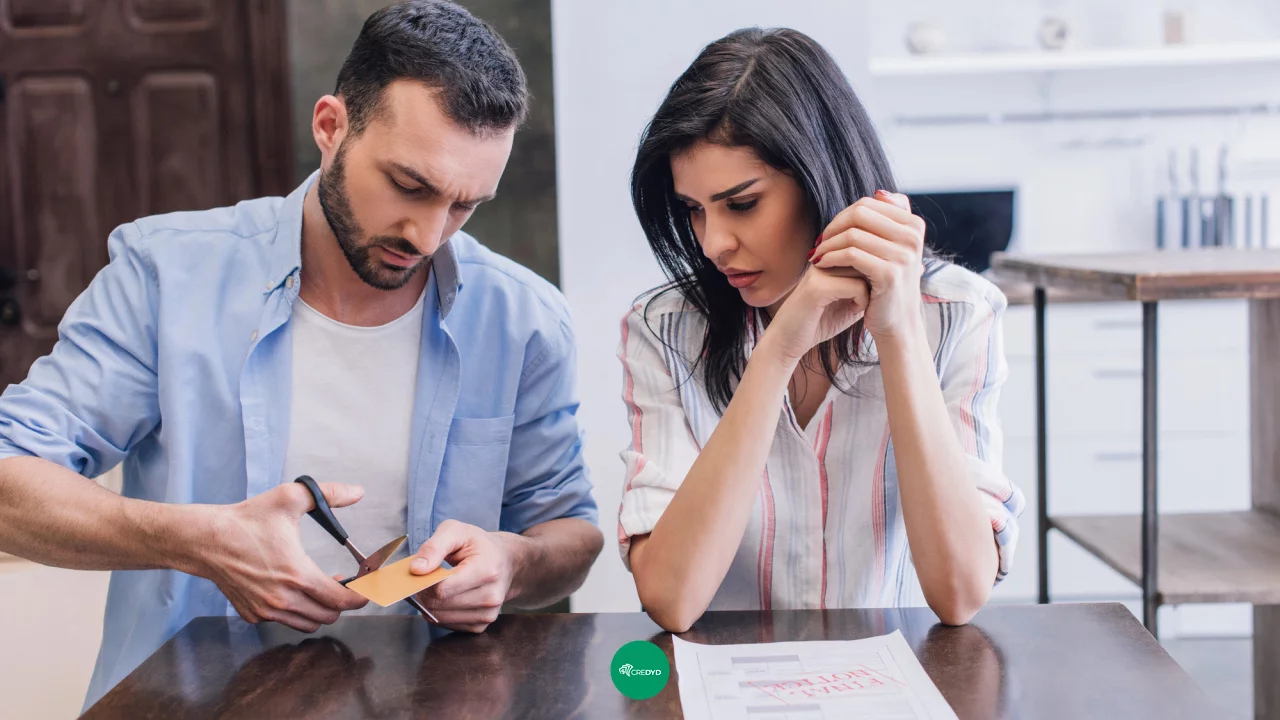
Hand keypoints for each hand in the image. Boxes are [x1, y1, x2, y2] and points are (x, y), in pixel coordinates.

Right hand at [197, 482, 367, 631]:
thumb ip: (329, 494)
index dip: (360, 598)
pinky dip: (296, 611)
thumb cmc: (246, 521)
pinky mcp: (252, 614)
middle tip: (345, 585)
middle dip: (341, 602)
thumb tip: (357, 492)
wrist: (206, 539)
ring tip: (322, 587)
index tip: (367, 590)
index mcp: (297, 575)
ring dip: (320, 609)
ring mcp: (266, 610)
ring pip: (307, 623)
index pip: (341, 601)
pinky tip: (295, 590)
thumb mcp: (291, 498)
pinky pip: (284, 621)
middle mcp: (282, 599)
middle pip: (328, 616)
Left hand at [409, 519, 517, 632]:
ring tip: (437, 586)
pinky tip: (447, 597)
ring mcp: (488, 614)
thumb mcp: (456, 531)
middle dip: (424, 592)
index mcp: (486, 570)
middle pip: (439, 605)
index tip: (420, 572)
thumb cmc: (479, 545)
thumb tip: (415, 570)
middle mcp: (491, 596)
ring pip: (440, 618)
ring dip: (430, 604)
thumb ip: (433, 547)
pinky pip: (447, 625)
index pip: (442, 588)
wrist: (507, 561)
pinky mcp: (482, 625)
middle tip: (426, 578)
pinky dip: (440, 612)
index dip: (424, 581)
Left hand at [810, 190, 925, 340]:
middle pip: (860, 214)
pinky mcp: (889, 273)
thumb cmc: (887, 285)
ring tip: (817, 255)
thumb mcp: (893, 248)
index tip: (829, 231)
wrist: (897, 324)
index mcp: (914, 225)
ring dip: (828, 244)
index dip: (843, 215)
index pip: (869, 204)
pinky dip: (830, 257)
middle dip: (834, 226)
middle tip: (819, 242)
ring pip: (852, 234)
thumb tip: (879, 192)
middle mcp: (913, 236)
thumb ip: (888, 220)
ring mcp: (903, 255)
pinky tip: (820, 265)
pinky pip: (850, 254)